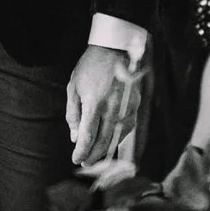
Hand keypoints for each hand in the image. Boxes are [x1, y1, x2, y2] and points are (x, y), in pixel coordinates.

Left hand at [64, 45, 143, 166]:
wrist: (115, 47)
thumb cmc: (90, 66)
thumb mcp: (74, 86)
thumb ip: (73, 113)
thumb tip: (75, 137)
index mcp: (95, 103)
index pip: (88, 135)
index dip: (82, 151)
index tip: (76, 159)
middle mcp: (112, 108)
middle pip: (103, 141)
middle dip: (93, 155)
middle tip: (85, 162)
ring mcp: (126, 107)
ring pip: (118, 138)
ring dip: (106, 150)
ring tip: (97, 157)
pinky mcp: (136, 104)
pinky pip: (128, 128)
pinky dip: (119, 139)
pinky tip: (111, 142)